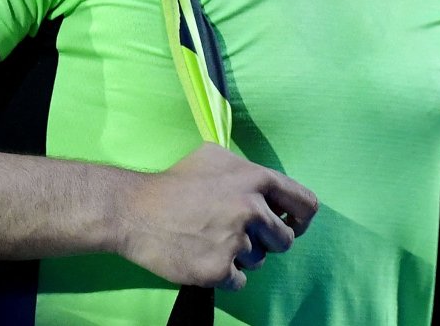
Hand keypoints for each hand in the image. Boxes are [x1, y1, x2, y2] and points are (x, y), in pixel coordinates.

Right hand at [114, 142, 317, 289]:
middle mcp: (251, 208)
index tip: (289, 225)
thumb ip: (247, 172)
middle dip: (265, 242)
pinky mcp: (219, 268)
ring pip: (260, 262)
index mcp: (254, 178)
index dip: (301, 219)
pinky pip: (238, 282)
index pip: (306, 204)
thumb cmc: (173, 183)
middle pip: (285, 240)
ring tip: (210, 240)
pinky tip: (201, 256)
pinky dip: (223, 275)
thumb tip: (271, 190)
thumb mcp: (214, 158)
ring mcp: (236, 239)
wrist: (133, 210)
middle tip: (236, 234)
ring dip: (241, 257)